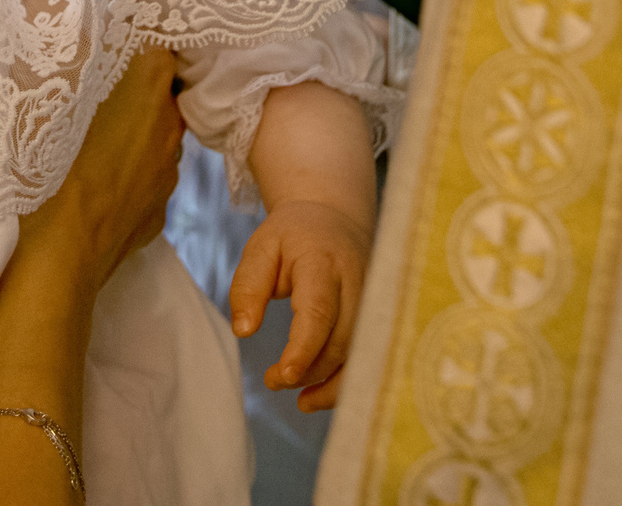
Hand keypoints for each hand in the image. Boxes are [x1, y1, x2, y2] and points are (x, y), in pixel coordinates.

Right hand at [16, 45, 184, 289]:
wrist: (54, 257)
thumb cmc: (43, 162)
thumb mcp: (38, 85)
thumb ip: (60, 41)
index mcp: (148, 82)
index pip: (158, 39)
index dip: (133, 34)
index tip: (107, 35)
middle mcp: (170, 124)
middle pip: (158, 87)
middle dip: (130, 82)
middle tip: (91, 82)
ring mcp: (168, 172)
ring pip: (154, 135)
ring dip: (131, 128)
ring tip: (89, 134)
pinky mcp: (158, 212)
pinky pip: (145, 178)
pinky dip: (127, 172)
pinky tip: (95, 180)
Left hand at [230, 198, 371, 411]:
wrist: (335, 219)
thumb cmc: (293, 236)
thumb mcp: (261, 248)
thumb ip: (248, 287)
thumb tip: (243, 331)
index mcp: (324, 263)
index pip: (319, 311)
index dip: (304, 348)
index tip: (283, 375)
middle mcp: (358, 284)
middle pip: (341, 340)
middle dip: (308, 370)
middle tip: (272, 381)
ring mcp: (374, 302)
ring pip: (360, 355)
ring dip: (331, 385)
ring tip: (300, 402)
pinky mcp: (378, 317)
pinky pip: (369, 357)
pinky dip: (346, 382)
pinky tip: (319, 395)